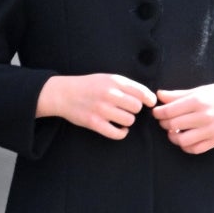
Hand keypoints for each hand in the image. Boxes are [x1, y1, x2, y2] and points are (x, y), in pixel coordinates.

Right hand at [36, 73, 156, 138]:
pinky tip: (119, 129)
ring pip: (129, 120)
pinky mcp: (94, 123)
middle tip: (127, 110)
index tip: (149, 103)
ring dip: (127, 121)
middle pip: (136, 107)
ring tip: (121, 118)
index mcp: (114, 81)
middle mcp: (109, 94)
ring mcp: (101, 109)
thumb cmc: (89, 86)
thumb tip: (148, 97)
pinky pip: (117, 134)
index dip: (149, 99)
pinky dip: (121, 133)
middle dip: (135, 110)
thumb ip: (126, 85)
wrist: (64, 94)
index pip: (141, 92)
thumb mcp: (107, 78)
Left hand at [152, 82, 213, 153]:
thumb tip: (159, 95)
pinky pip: (194, 149)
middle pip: (173, 125)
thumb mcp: (199, 90)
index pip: (169, 111)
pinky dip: (185, 146)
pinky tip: (184, 139)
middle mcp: (204, 117)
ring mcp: (210, 131)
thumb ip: (177, 95)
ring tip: (173, 131)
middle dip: (164, 123)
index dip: (158, 113)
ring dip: (172, 137)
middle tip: (164, 121)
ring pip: (181, 140)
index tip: (156, 112)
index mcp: (198, 101)